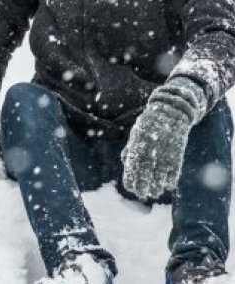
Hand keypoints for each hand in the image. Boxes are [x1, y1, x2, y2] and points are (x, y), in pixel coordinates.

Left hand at [121, 77, 207, 198]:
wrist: (172, 109)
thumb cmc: (150, 124)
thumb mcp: (137, 133)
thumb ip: (131, 148)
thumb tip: (125, 163)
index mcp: (138, 140)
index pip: (133, 163)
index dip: (131, 176)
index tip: (129, 187)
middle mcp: (151, 144)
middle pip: (146, 168)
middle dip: (143, 184)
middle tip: (142, 195)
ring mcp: (165, 146)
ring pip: (161, 170)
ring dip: (157, 184)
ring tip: (154, 193)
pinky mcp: (178, 148)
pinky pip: (175, 166)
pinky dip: (172, 177)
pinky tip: (168, 186)